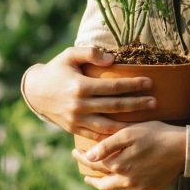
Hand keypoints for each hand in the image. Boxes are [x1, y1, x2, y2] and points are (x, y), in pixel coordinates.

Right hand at [23, 47, 156, 139]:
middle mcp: (79, 105)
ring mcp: (76, 119)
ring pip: (108, 125)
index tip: (149, 82)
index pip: (113, 86)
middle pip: (115, 106)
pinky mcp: (73, 129)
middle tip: (155, 102)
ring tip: (146, 121)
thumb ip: (90, 53)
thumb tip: (112, 59)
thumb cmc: (56, 69)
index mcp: (80, 85)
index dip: (133, 85)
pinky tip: (126, 134)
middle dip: (137, 104)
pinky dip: (112, 136)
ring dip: (128, 123)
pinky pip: (96, 136)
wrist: (35, 91)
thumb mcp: (69, 55)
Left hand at [72, 121, 186, 189]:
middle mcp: (127, 180)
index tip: (74, 151)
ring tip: (102, 176)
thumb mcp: (130, 133)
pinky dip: (125, 182)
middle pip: (103, 183)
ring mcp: (140, 186)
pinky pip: (134, 187)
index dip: (82, 158)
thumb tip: (89, 156)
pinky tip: (126, 174)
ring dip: (107, 182)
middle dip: (91, 177)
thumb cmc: (156, 134)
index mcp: (119, 165)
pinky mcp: (152, 187)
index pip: (94, 164)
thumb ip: (108, 145)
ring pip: (117, 188)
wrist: (184, 148)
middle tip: (85, 172)